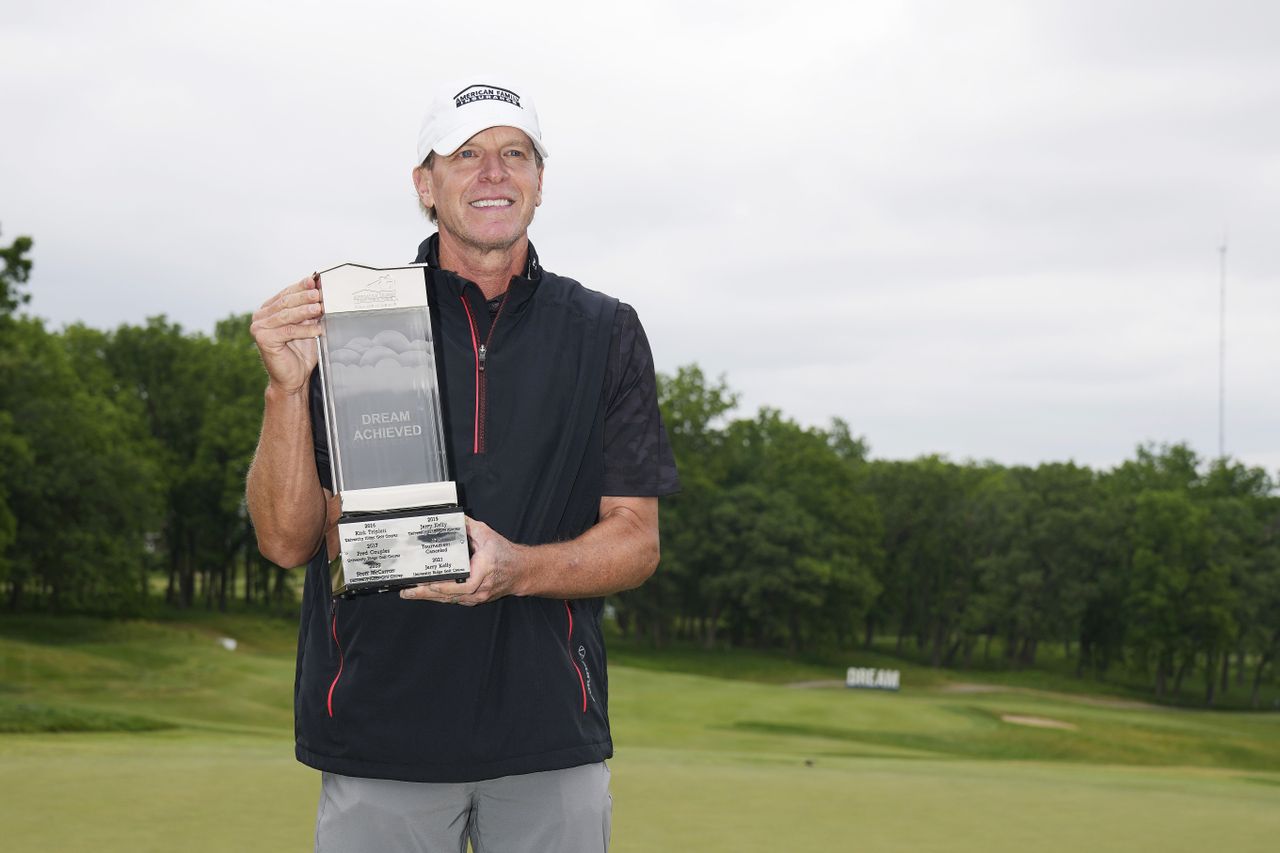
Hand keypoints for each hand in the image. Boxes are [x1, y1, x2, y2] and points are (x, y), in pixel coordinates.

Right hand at [250, 274, 323, 394]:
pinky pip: (288, 331)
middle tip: (318, 293)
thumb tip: (319, 291)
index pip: (286, 294)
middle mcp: (261, 317)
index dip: (300, 287)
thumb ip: (309, 311)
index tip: (314, 280)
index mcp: (268, 310)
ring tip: (319, 307)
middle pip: (285, 302)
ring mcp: (259, 328)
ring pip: (286, 315)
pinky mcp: (263, 339)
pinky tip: (317, 329)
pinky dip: (305, 330)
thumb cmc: (300, 352)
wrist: (293, 378)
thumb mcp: (306, 326)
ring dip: (305, 310)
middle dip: (304, 297)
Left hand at [400, 517, 523, 605]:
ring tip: (410, 593)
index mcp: (482, 571)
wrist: (521, 571)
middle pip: (448, 596)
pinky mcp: (474, 598)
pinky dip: (438, 597)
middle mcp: (479, 588)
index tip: (428, 583)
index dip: (443, 587)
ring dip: (429, 597)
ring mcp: (476, 596)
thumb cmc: (506, 555)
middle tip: (407, 591)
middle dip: (426, 594)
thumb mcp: (487, 535)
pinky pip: (453, 600)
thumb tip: (453, 519)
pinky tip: (426, 594)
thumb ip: (468, 526)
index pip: (461, 585)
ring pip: (449, 600)